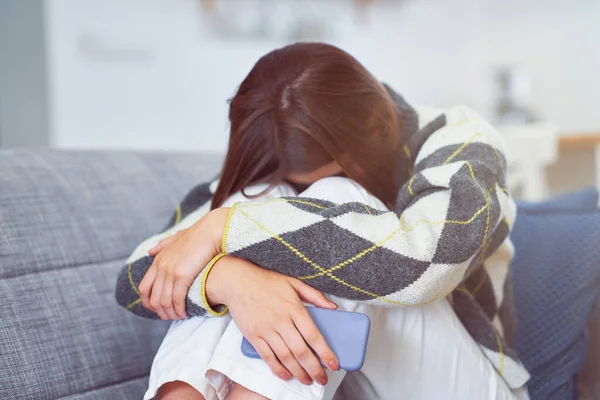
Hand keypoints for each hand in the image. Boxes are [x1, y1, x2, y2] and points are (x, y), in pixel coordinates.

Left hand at [138, 208, 229, 318]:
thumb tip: (149, 251)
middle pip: (153, 298)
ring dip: (171, 313)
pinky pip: (177, 299)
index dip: (148, 302)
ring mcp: (170, 272)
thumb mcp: (176, 239)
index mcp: (158, 260)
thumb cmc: (198, 234)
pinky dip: (180, 309)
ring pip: (164, 301)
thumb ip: (162, 245)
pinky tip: (186, 313)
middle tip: (170, 317)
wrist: (211, 231)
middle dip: (160, 312)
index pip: (144, 288)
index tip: (158, 309)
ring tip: (179, 317)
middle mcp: (160, 267)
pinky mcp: (182, 276)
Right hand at [207, 256, 339, 385]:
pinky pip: (267, 356)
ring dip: (298, 372)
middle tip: (322, 379)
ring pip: (285, 357)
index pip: (313, 335)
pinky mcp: (253, 336)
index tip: (333, 365)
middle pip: (301, 351)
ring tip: (308, 380)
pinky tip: (286, 375)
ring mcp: (266, 330)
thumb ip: (315, 295)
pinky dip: (277, 368)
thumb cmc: (267, 281)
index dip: (325, 353)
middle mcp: (281, 321)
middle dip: (314, 369)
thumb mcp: (294, 282)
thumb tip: (334, 307)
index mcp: (294, 308)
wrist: (238, 282)